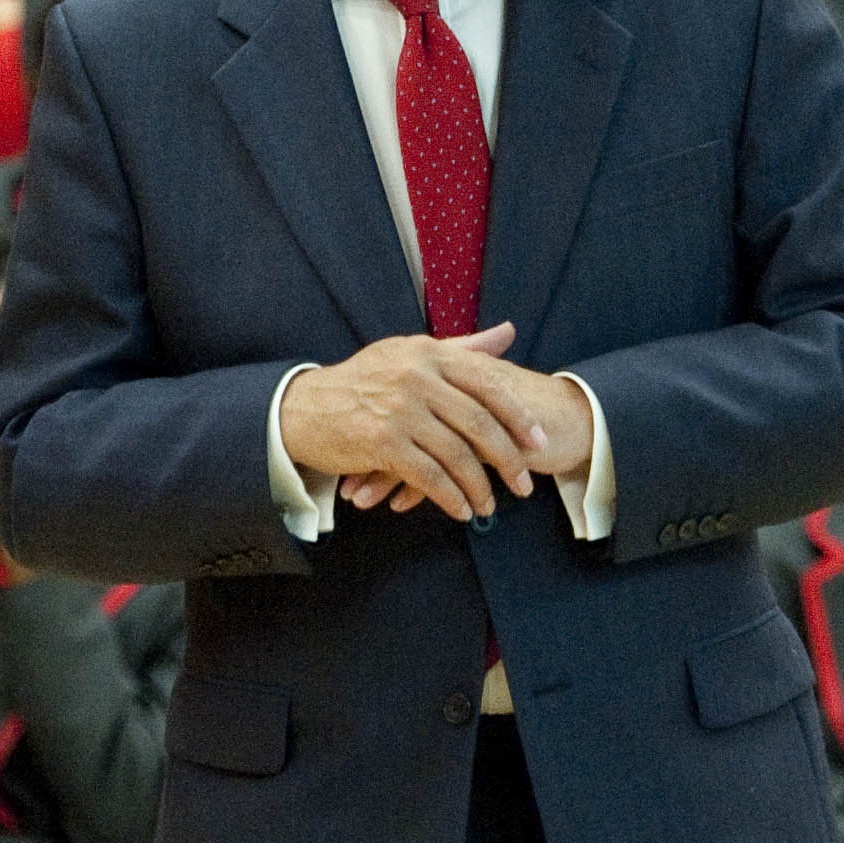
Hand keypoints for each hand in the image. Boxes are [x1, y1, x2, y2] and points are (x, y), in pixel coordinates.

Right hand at [280, 324, 566, 522]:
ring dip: (479, 486)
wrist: (304, 408)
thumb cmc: (363, 382)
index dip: (518, 416)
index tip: (539, 442)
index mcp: (428, 353)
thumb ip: (462, 347)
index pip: (487, 384)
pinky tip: (460, 510)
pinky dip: (450, 497)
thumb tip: (507, 333)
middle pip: (479, 422)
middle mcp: (416, 376)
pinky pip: (429, 477)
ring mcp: (399, 409)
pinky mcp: (382, 442)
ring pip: (456, 455)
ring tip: (490, 505)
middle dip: (508, 458)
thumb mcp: (410, 354)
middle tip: (524, 484)